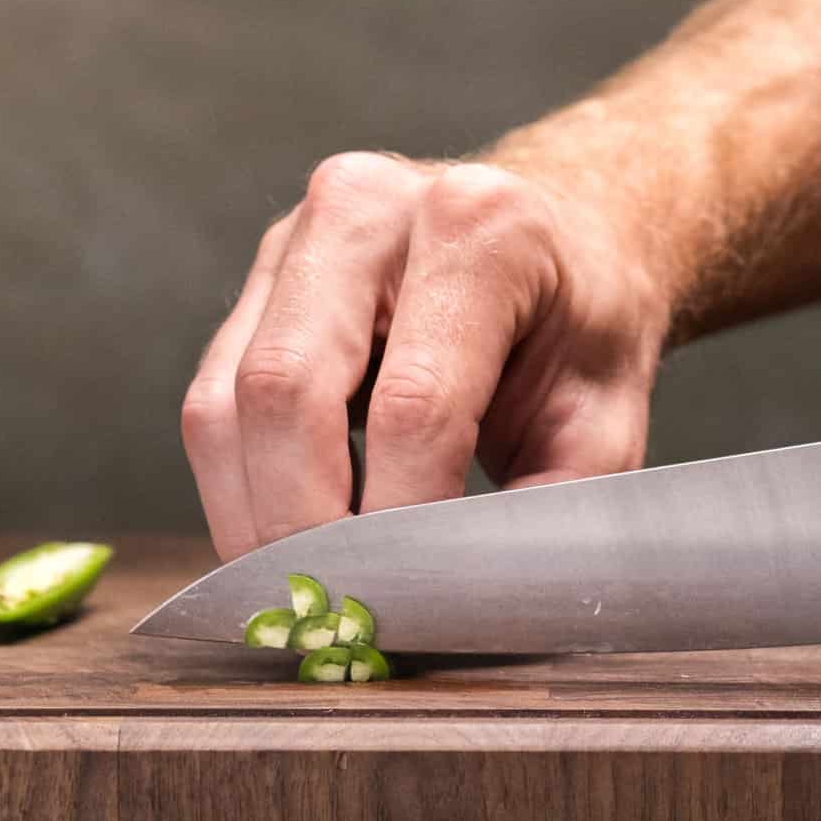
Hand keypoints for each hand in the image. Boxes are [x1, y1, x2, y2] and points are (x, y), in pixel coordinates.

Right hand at [182, 152, 671, 559]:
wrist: (567, 244)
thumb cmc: (587, 329)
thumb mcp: (607, 419)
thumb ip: (549, 508)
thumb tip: (467, 601)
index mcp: (480, 225)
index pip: (412, 404)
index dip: (399, 523)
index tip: (408, 603)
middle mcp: (370, 204)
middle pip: (285, 391)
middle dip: (301, 529)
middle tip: (336, 616)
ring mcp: (298, 234)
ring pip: (222, 404)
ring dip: (254, 519)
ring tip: (309, 590)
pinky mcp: (259, 278)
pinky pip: (214, 401)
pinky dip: (242, 486)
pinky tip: (290, 536)